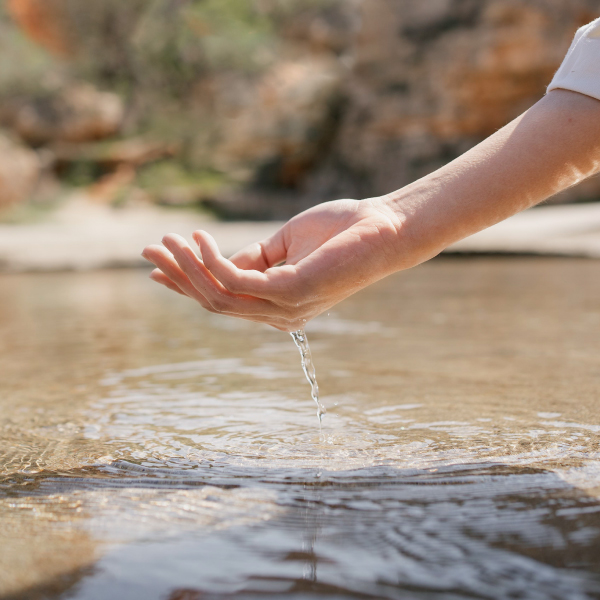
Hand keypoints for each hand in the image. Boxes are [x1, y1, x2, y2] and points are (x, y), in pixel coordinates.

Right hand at [141, 198, 403, 330]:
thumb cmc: (340, 232)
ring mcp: (284, 308)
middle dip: (178, 276)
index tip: (157, 267)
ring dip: (187, 267)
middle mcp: (278, 314)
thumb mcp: (283, 245)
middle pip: (213, 302)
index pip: (223, 300)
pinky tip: (199, 239)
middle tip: (148, 249)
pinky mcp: (291, 293)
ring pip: (218, 296)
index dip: (187, 284)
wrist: (384, 227)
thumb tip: (215, 259)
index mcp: (277, 305)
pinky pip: (236, 281)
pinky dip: (211, 260)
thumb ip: (251, 258)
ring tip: (166, 239)